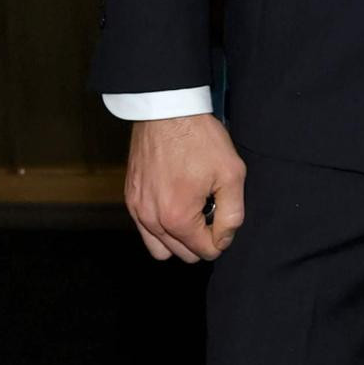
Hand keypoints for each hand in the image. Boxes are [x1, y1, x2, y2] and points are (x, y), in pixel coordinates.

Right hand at [124, 113, 245, 265]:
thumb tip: (223, 240)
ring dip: (179, 239)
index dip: (221, 236)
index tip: (223, 212)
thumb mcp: (232, 175)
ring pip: (161, 249)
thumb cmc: (199, 139)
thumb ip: (232, 215)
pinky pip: (145, 230)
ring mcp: (137, 209)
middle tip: (210, 208)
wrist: (166, 110)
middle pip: (183, 254)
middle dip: (201, 238)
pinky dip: (161, 227)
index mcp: (177, 218)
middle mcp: (151, 220)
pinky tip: (175, 203)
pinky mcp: (130, 198)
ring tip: (192, 210)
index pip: (205, 251)